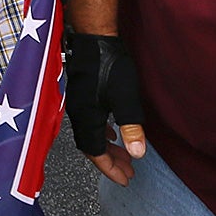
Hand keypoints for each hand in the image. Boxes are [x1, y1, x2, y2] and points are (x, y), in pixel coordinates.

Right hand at [63, 32, 145, 186]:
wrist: (93, 37)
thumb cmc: (109, 65)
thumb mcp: (126, 99)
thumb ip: (131, 127)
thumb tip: (138, 153)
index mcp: (87, 118)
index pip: (95, 154)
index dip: (110, 169)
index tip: (125, 179)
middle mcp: (78, 114)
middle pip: (91, 147)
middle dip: (110, 161)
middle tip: (128, 170)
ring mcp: (77, 103)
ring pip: (91, 134)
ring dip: (107, 147)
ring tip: (123, 154)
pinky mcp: (81, 94)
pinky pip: (89, 122)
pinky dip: (101, 131)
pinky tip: (111, 130)